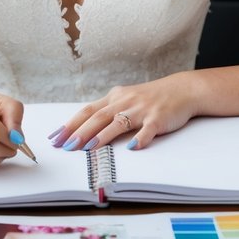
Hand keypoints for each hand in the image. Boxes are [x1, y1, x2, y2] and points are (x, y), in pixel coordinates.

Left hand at [49, 78, 197, 151]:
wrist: (182, 90)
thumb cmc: (151, 98)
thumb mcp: (126, 100)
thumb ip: (108, 112)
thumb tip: (84, 128)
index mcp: (114, 98)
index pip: (87, 111)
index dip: (70, 124)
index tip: (55, 138)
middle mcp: (125, 102)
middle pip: (98, 117)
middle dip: (80, 132)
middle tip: (66, 146)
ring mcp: (142, 110)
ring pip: (119, 122)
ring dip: (102, 136)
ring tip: (88, 148)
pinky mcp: (158, 118)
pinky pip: (148, 129)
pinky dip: (140, 138)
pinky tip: (132, 148)